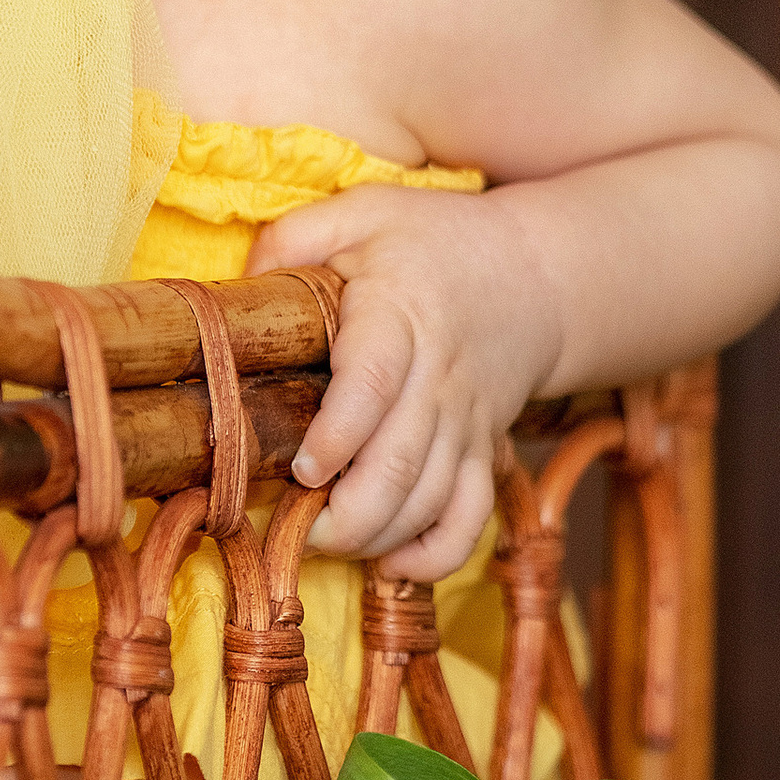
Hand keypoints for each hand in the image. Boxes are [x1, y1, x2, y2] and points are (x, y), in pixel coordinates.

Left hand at [256, 185, 563, 581]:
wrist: (534, 274)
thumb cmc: (431, 242)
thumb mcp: (364, 211)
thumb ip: (296, 235)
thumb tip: (245, 278)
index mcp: (401, 315)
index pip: (375, 383)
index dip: (339, 434)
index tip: (303, 467)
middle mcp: (439, 379)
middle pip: (402, 463)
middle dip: (349, 513)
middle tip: (298, 528)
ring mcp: (467, 423)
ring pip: (433, 501)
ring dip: (380, 538)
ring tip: (326, 544)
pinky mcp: (484, 452)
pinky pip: (471, 518)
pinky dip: (437, 556)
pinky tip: (393, 569)